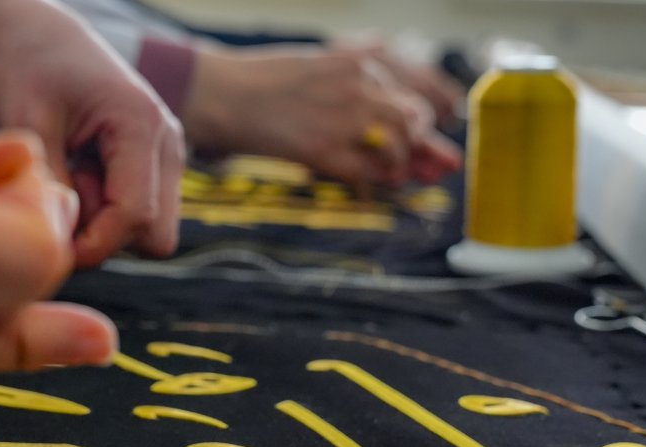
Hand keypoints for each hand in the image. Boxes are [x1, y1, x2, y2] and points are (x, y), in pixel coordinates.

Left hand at [0, 0, 184, 266]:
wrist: (45, 36)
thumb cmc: (31, 69)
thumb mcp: (29, 123)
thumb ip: (52, 184)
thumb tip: (63, 242)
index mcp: (141, 124)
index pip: (134, 214)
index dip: (93, 244)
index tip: (52, 246)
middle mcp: (168, 143)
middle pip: (155, 235)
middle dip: (107, 236)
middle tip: (66, 198)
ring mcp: (168, 155)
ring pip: (152, 231)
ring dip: (108, 223)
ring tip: (74, 176)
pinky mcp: (157, 164)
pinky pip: (143, 214)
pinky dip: (110, 210)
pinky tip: (85, 174)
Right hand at [181, 44, 460, 186]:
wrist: (225, 95)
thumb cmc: (262, 83)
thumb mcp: (317, 69)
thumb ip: (352, 90)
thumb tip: (380, 116)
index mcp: (358, 65)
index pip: (406, 98)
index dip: (418, 124)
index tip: (420, 140)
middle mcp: (359, 90)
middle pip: (411, 122)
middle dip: (418, 145)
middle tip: (417, 161)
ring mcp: (344, 121)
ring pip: (396, 148)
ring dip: (397, 164)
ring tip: (389, 171)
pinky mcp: (325, 150)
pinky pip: (367, 172)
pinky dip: (374, 181)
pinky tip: (369, 183)